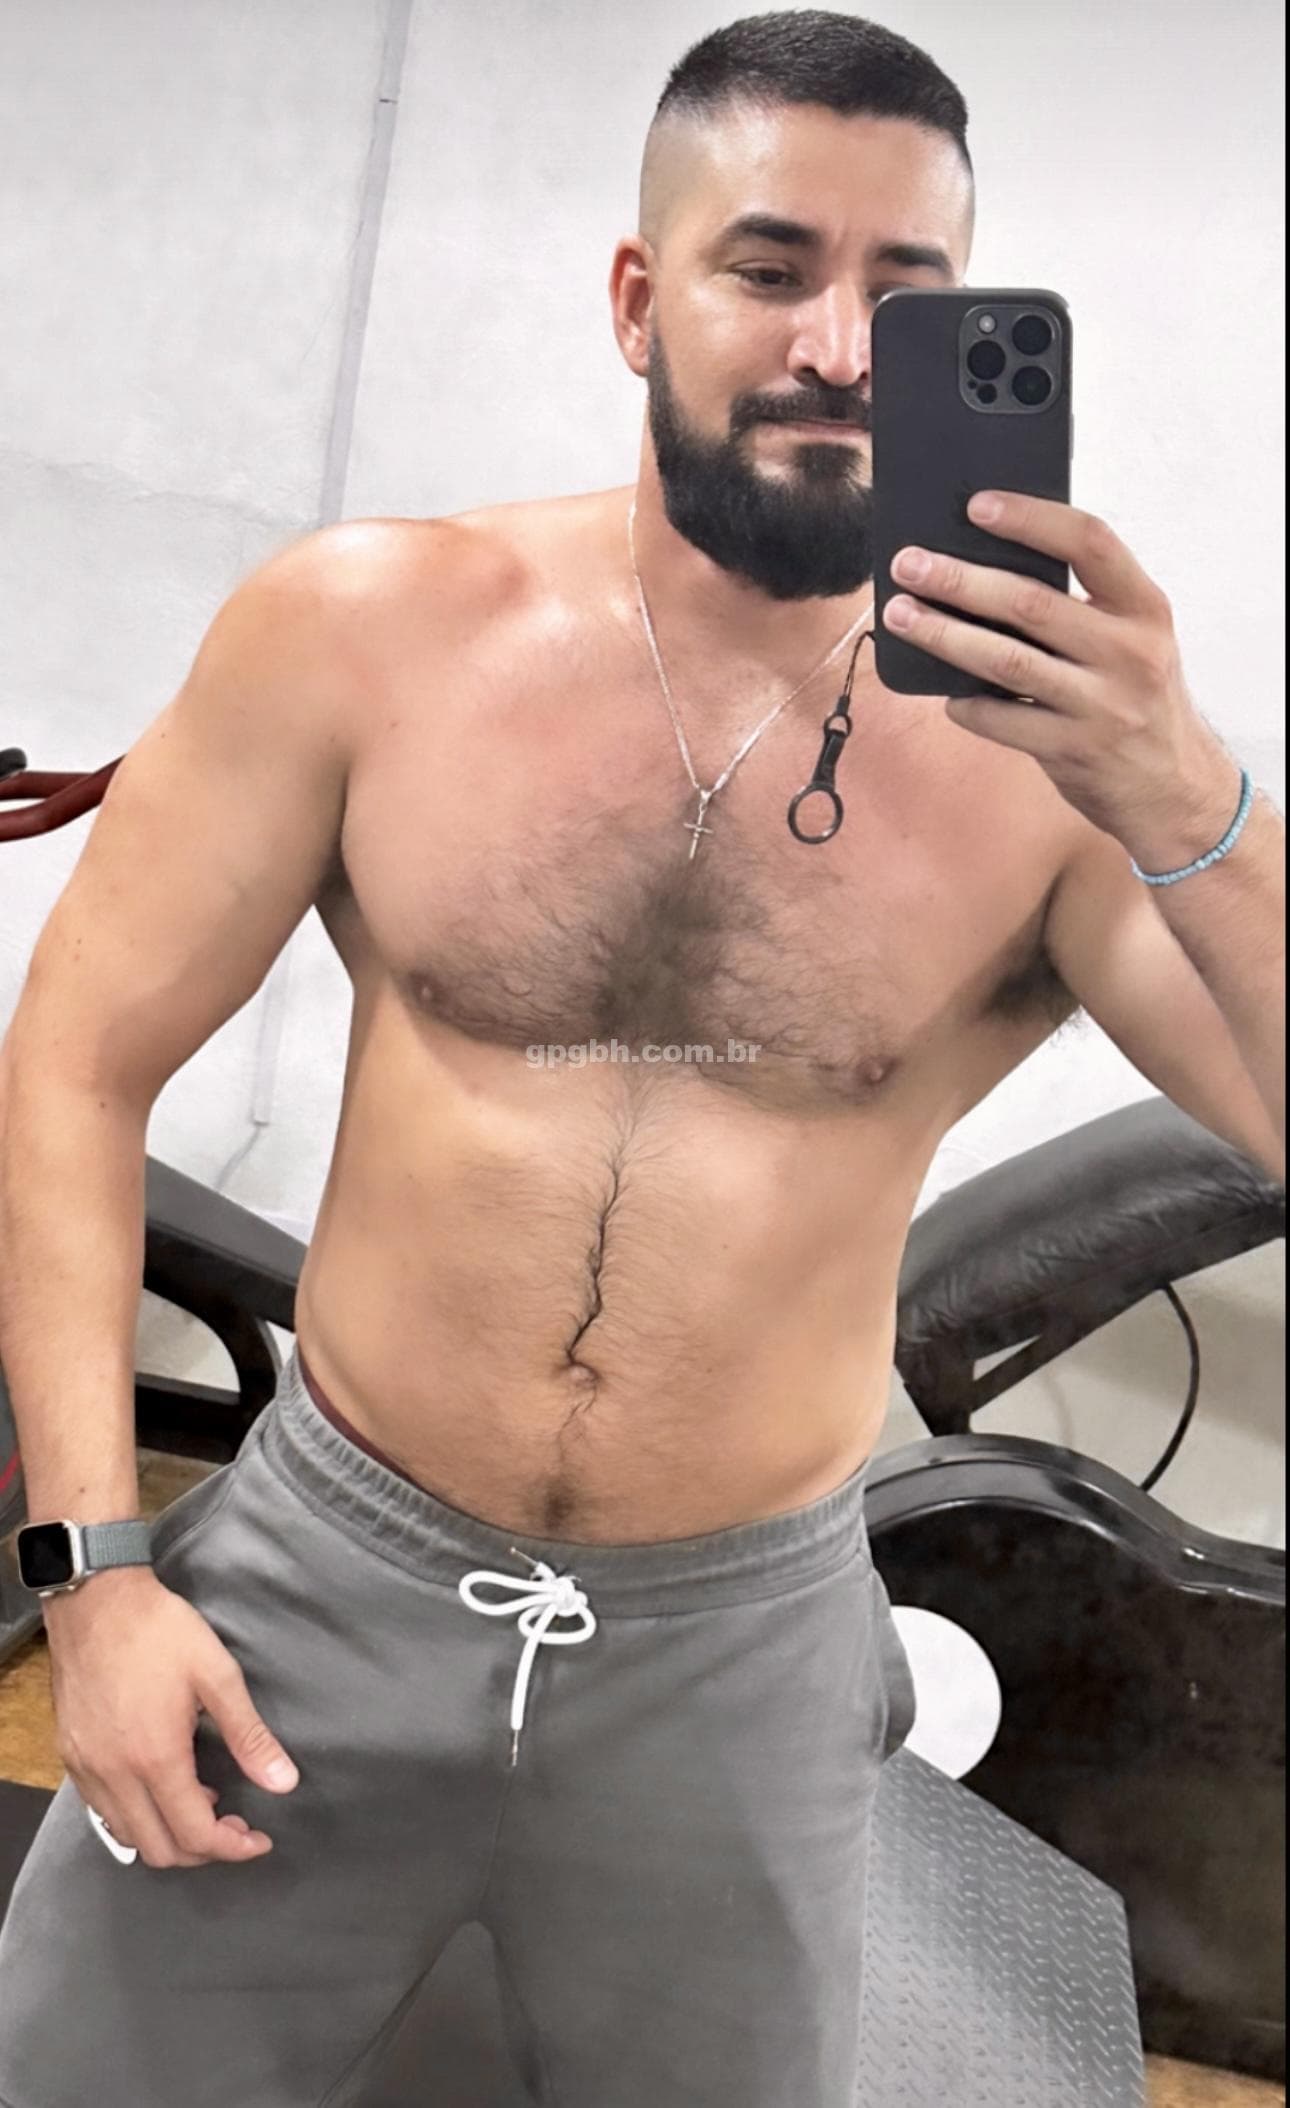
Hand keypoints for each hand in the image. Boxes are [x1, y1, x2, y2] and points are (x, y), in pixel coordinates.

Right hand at [44, 1566, 298, 1869]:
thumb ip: (250, 1735)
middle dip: (204, 1850)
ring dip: (169, 1835)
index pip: (196, 1834)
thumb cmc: (159, 1631)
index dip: (234, 1847)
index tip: (259, 1839)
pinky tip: (162, 1783)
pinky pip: (104, 1811)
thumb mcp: (217, 1675)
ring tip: (204, 1800)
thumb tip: (284, 1782)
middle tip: (235, 1823)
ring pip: (128, 1836)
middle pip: (160, 1850)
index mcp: (156, 1758)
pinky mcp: (71, 1757)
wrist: (96, 1601)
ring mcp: (87, 1769)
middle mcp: (115, 1775)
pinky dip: (138, 1816)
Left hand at [884, 492, 1243, 866]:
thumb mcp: (1133, 641)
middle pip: (1030, 603)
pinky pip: (1003, 721)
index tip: (977, 505)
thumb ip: (1082, 606)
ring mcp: (1102, 705)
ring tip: (900, 615)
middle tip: (909, 564)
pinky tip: (945, 694)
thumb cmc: (1138, 698)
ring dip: (944, 635)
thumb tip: (985, 566)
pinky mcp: (1074, 751)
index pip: (1090, 541)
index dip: (1031, 519)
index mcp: (1144, 608)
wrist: (1174, 788)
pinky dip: (966, 704)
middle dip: (960, 580)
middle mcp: (1129, 652)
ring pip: (1007, 661)